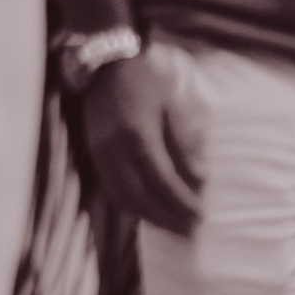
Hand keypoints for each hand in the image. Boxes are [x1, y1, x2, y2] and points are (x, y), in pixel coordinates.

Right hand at [78, 47, 200, 234]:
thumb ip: (185, 145)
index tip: (201, 217)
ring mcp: (100, 153)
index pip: (163, 182)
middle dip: (167, 217)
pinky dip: (129, 205)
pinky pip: (110, 188)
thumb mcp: (174, 107)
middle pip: (141, 196)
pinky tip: (146, 210)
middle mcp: (115, 149)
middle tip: (189, 230)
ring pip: (122, 197)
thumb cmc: (146, 82)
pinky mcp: (93, 154)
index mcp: (138, 135)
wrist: (107, 64)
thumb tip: (200, 181)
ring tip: (171, 226)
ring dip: (148, 216)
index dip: (182, 203)